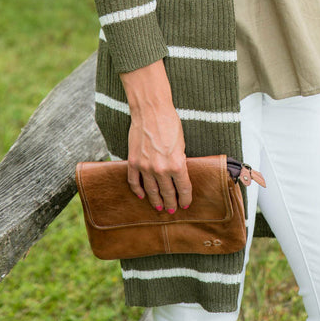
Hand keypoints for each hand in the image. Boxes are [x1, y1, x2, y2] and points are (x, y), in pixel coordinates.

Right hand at [121, 59, 192, 212]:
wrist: (151, 110)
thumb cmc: (170, 123)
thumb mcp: (182, 144)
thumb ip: (180, 161)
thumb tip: (178, 175)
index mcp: (177, 164)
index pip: (183, 189)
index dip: (186, 199)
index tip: (186, 204)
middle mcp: (161, 169)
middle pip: (167, 193)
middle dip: (171, 203)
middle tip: (173, 210)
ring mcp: (145, 167)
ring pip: (151, 191)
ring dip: (156, 201)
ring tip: (159, 207)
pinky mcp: (133, 162)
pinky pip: (134, 182)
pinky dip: (138, 191)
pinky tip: (142, 195)